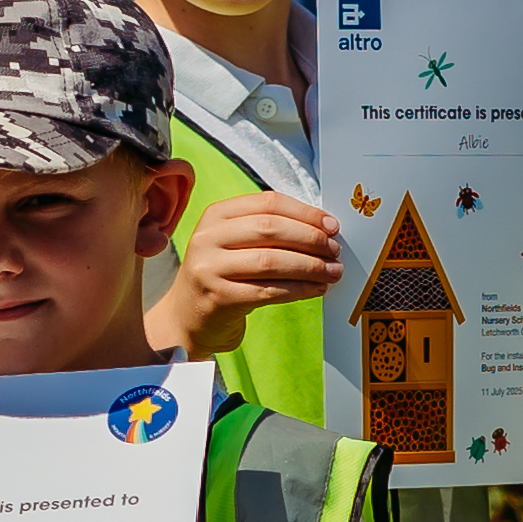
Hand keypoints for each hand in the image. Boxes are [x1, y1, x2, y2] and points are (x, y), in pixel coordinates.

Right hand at [156, 191, 346, 358]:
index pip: (268, 203)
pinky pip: (269, 291)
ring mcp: (210, 268)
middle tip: (334, 251)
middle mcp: (208, 237)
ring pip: (272, 261)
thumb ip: (268, 230)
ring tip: (333, 272)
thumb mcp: (235, 244)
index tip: (332, 226)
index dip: (306, 213)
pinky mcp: (219, 297)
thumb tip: (323, 229)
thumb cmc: (222, 276)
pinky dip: (299, 289)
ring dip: (310, 266)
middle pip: (271, 229)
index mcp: (216, 215)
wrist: (188, 317)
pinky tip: (316, 289)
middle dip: (310, 239)